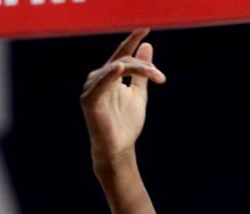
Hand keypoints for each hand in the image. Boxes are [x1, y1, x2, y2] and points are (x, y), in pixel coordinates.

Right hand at [80, 30, 166, 162]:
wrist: (119, 148)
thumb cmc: (126, 124)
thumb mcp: (139, 94)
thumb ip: (142, 73)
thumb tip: (147, 46)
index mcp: (109, 76)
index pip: (121, 54)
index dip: (132, 40)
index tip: (146, 29)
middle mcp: (98, 78)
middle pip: (123, 61)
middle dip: (144, 67)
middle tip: (160, 77)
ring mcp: (92, 89)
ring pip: (116, 70)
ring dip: (137, 71)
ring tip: (155, 77)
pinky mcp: (90, 101)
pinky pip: (100, 85)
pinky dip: (109, 76)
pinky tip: (119, 69)